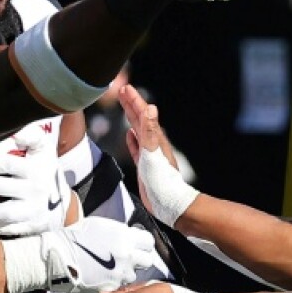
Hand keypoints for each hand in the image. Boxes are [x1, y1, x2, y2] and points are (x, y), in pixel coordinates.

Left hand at [0, 126, 67, 236]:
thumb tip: (16, 133)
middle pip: (3, 187)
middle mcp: (37, 187)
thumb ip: (31, 136)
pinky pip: (8, 229)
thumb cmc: (43, 170)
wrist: (62, 202)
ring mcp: (35, 209)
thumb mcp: (43, 150)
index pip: (9, 163)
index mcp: (36, 166)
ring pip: (5, 213)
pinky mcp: (32, 226)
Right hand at [43, 217, 156, 292]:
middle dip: (138, 260)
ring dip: (126, 272)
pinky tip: (102, 277)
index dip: (142, 244)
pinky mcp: (111, 288)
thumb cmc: (74, 238)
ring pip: (133, 275)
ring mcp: (120, 274)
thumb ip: (120, 232)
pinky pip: (119, 286)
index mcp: (125, 237)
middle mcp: (127, 256)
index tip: (136, 245)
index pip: (148, 242)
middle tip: (127, 259)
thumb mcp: (100, 226)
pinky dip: (113, 282)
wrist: (57, 257)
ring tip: (110, 269)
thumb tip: (129, 235)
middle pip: (147, 261)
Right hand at [118, 84, 196, 226]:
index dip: (134, 101)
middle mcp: (152, 144)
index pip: (143, 114)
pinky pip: (137, 147)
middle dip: (131, 105)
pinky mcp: (145, 165)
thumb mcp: (152, 152)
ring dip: (131, 118)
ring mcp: (149, 154)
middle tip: (123, 91)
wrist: (168, 203)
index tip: (126, 88)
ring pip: (138, 131)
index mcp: (154, 138)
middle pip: (140, 119)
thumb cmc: (161, 179)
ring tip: (125, 107)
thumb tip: (150, 108)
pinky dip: (132, 139)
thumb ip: (149, 131)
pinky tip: (129, 136)